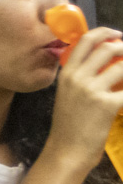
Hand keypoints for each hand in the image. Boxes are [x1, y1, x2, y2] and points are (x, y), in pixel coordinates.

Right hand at [48, 28, 122, 168]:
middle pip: (107, 48)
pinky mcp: (108, 104)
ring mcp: (92, 90)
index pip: (85, 41)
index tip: (118, 35)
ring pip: (122, 67)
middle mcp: (78, 77)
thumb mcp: (67, 94)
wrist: (67, 150)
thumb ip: (82, 77)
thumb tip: (107, 64)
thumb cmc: (69, 124)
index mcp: (67, 74)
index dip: (105, 33)